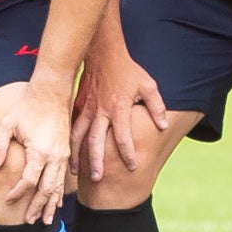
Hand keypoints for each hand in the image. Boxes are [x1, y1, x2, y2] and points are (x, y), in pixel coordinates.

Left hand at [0, 78, 74, 221]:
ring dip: (50, 205)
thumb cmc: (27, 107)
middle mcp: (54, 157)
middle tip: (28, 222)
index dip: (17, 193)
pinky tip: (56, 203)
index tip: (7, 199)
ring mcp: (63, 155)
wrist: (52, 93)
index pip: (29, 181)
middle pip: (46, 190)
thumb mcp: (7, 124)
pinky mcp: (66, 152)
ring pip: (57, 187)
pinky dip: (59, 193)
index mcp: (40, 151)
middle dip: (37, 207)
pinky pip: (63, 178)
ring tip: (44, 220)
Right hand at [74, 51, 167, 179]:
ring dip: (76, 155)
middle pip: (96, 141)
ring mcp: (87, 109)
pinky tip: (68, 152)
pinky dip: (69, 141)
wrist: (103, 53)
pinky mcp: (78, 106)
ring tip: (75, 171)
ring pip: (78, 136)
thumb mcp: (148, 85)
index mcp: (118, 108)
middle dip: (96, 161)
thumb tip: (163, 126)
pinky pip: (72, 126)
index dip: (128, 154)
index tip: (132, 167)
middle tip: (98, 178)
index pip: (123, 137)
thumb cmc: (127, 70)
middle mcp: (100, 111)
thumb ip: (156, 106)